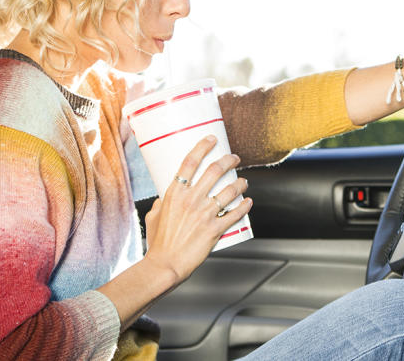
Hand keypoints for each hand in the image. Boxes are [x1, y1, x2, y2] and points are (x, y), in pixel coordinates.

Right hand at [142, 135, 251, 284]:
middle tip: (234, 158)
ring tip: (244, 181)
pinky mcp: (214, 230)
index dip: (202, 147)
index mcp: (174, 194)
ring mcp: (204, 214)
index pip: (190, 162)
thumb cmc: (157, 242)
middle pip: (214, 171)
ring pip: (229, 190)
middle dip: (228, 160)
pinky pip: (235, 214)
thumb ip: (162, 203)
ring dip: (240, 182)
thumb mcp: (154, 216)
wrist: (165, 265)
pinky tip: (249, 202)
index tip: (212, 139)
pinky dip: (245, 206)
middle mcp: (191, 200)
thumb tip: (166, 197)